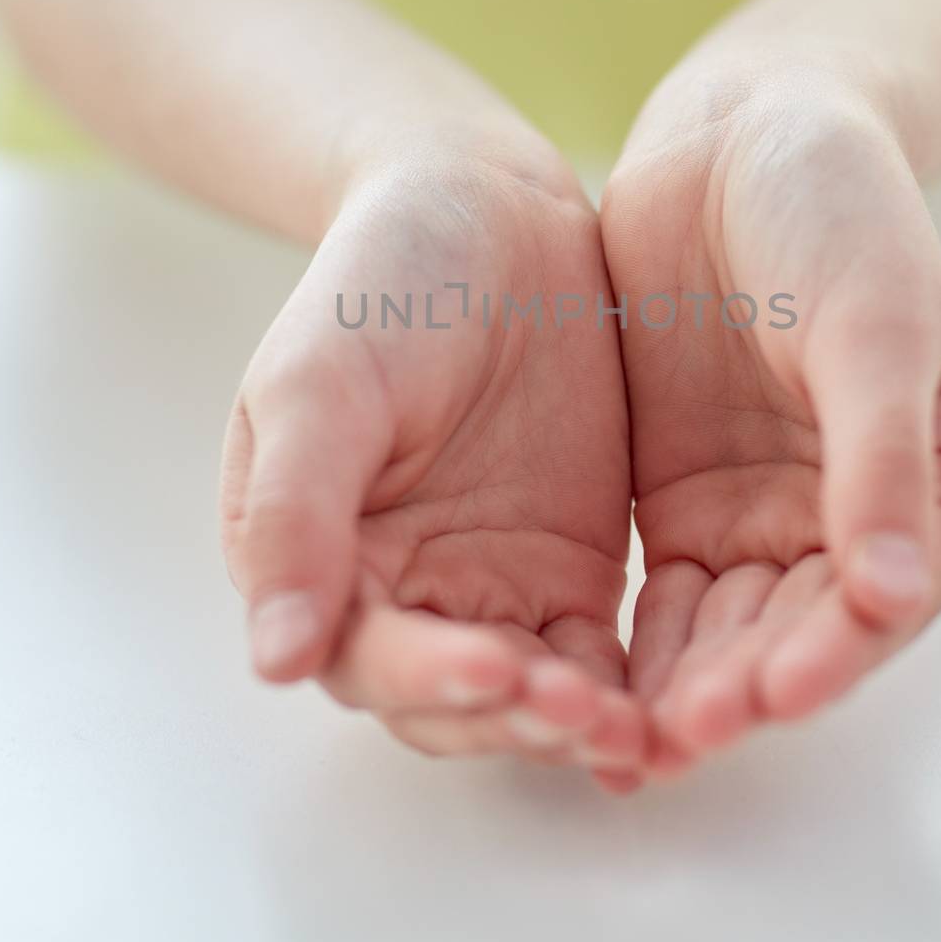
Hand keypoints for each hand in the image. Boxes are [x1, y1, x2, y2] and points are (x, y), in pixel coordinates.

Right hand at [220, 147, 643, 775]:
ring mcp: (490, 588)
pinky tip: (666, 709)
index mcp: (316, 557)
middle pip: (449, 702)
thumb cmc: (379, 284)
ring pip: (526, 695)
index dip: (426, 677)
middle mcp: (399, 592)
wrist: (487, 214)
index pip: (366, 654)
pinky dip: (626, 691)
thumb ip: (293, 512)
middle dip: (511, 718)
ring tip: (633, 728)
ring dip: (572, 722)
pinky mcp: (569, 574)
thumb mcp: (318, 380)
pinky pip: (596, 657)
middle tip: (581, 712)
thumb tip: (274, 660)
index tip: (495, 668)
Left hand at [599, 75, 940, 776]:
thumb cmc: (837, 206)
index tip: (771, 695)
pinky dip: (640, 647)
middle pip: (807, 629)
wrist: (736, 135)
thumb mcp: (873, 318)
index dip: (834, 651)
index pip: (894, 593)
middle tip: (682, 736)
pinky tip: (593, 693)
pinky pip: (669, 598)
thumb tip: (894, 590)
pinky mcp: (689, 502)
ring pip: (734, 629)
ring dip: (690, 686)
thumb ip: (882, 453)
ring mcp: (771, 513)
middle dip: (749, 688)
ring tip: (631, 743)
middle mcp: (862, 516)